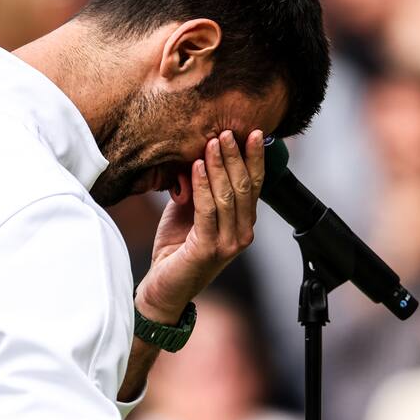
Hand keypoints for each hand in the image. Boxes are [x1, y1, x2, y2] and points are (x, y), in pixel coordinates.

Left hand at [136, 129, 264, 323]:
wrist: (164, 288)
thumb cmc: (176, 249)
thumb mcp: (189, 210)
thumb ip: (199, 188)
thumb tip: (198, 156)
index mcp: (243, 223)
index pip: (255, 185)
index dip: (255, 158)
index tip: (251, 132)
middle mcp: (242, 233)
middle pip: (244, 186)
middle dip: (236, 156)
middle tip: (226, 131)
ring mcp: (228, 243)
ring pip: (228, 196)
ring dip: (220, 166)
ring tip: (212, 142)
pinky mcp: (208, 249)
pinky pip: (208, 210)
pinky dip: (203, 186)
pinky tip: (198, 167)